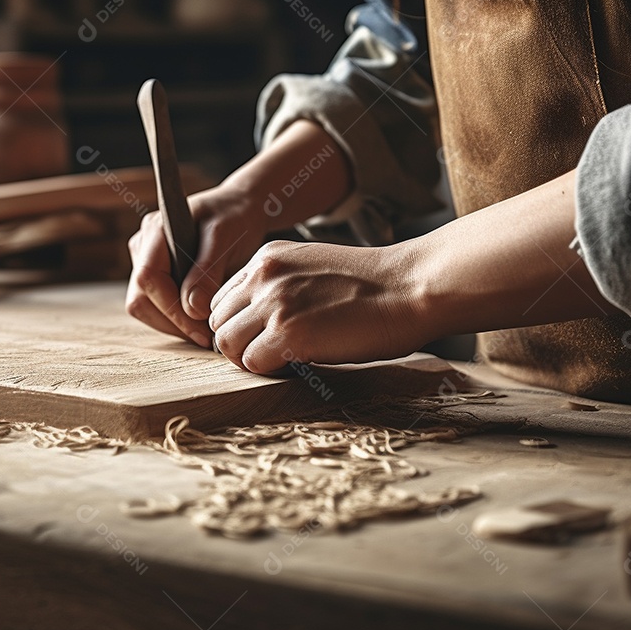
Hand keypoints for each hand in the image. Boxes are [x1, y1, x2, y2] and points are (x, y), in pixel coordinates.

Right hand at [126, 184, 267, 346]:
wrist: (239, 208)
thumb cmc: (234, 217)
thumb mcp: (226, 239)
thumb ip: (208, 271)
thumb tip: (191, 309)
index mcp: (155, 230)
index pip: (149, 278)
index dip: (172, 310)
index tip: (202, 329)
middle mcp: (143, 245)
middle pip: (140, 298)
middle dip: (172, 323)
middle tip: (206, 338)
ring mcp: (145, 260)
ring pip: (145, 306)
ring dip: (174, 324)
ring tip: (207, 331)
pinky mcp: (155, 273)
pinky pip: (155, 305)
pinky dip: (176, 319)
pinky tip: (201, 322)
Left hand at [208, 240, 428, 372]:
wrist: (412, 286)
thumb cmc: (374, 287)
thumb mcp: (314, 270)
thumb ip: (281, 287)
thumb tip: (258, 325)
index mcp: (267, 258)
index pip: (223, 299)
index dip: (241, 324)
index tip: (267, 336)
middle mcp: (263, 275)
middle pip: (218, 322)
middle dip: (241, 343)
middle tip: (273, 354)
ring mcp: (273, 302)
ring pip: (227, 344)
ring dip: (252, 359)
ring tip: (285, 360)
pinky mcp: (287, 332)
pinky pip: (252, 363)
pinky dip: (271, 371)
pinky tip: (300, 364)